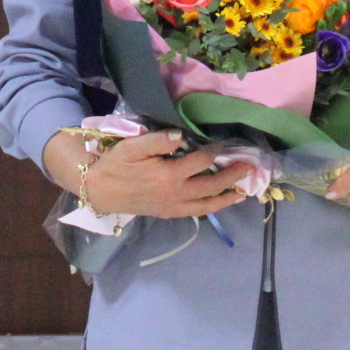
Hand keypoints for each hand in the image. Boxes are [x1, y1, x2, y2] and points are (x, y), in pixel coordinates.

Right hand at [45, 129, 254, 220]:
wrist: (98, 191)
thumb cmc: (115, 166)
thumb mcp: (131, 147)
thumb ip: (157, 140)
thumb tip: (181, 136)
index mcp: (168, 175)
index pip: (199, 161)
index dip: (214, 151)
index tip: (224, 142)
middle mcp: (176, 194)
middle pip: (211, 185)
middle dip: (233, 175)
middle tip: (250, 166)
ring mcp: (173, 206)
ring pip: (207, 204)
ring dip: (227, 197)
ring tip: (244, 191)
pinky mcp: (169, 213)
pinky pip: (197, 213)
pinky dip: (212, 208)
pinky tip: (221, 202)